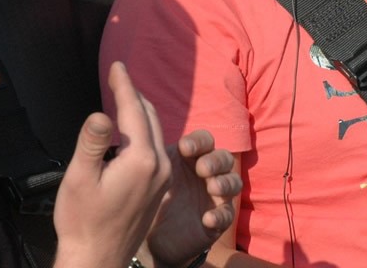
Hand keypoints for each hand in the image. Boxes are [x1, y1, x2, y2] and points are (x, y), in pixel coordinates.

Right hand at [52, 62, 171, 267]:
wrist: (98, 260)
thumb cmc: (83, 222)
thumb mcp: (80, 180)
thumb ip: (91, 144)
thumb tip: (101, 113)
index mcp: (141, 159)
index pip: (134, 110)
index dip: (124, 85)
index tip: (117, 65)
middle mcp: (159, 166)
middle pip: (149, 117)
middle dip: (133, 93)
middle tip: (119, 74)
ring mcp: (163, 178)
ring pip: (156, 132)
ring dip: (140, 111)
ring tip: (124, 95)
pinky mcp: (160, 189)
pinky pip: (156, 148)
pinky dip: (144, 131)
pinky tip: (132, 130)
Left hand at [146, 129, 241, 266]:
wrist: (147, 239)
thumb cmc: (147, 198)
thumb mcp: (148, 173)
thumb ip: (148, 152)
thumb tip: (133, 127)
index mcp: (191, 158)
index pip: (205, 140)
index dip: (199, 141)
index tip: (184, 148)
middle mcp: (207, 174)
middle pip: (224, 158)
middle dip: (216, 161)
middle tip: (202, 168)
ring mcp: (215, 197)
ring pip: (234, 182)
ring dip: (225, 182)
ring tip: (213, 188)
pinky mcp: (217, 220)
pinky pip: (228, 214)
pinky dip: (221, 215)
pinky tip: (207, 219)